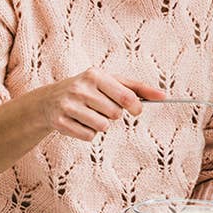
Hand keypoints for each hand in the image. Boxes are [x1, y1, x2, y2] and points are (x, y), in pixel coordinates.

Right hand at [23, 70, 163, 141]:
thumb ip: (137, 88)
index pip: (125, 96)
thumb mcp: (110, 81)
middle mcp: (80, 89)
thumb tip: (163, 96)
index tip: (137, 110)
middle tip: (102, 107)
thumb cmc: (88, 89)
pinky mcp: (60, 123)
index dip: (136, 107)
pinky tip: (79, 122)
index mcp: (95, 75)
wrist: (49, 100)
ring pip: (102, 127)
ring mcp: (68, 106)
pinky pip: (89, 136)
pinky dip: (89, 133)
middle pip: (114, 114)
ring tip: (90, 114)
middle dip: (113, 114)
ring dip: (101, 124)